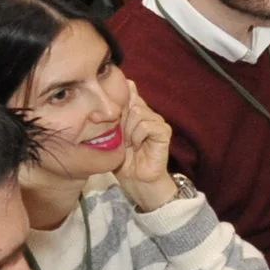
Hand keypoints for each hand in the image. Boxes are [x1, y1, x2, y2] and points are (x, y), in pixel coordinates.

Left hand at [116, 82, 179, 211]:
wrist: (135, 179)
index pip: (129, 90)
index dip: (117, 100)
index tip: (105, 116)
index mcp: (135, 109)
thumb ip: (114, 114)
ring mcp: (157, 121)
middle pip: (131, 101)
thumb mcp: (112, 133)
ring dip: (128, 130)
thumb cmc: (122, 157)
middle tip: (119, 136)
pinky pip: (146, 125)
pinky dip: (138, 136)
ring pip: (138, 112)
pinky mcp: (164, 132)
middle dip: (120, 119)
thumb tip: (112, 94)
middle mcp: (147, 112)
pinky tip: (136, 146)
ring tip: (127, 143)